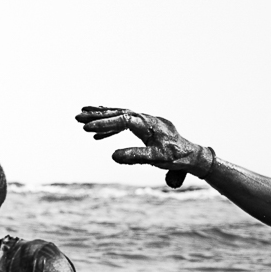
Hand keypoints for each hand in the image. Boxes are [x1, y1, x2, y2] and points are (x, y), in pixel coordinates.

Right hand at [75, 106, 213, 187]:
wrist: (193, 156)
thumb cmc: (176, 157)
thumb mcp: (156, 158)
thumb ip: (135, 156)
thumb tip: (113, 156)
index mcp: (148, 123)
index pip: (122, 120)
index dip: (104, 124)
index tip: (87, 128)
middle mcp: (145, 118)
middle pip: (118, 113)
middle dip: (97, 116)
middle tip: (77, 116)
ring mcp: (145, 122)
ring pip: (119, 116)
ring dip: (101, 118)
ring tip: (82, 117)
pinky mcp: (144, 128)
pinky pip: (124, 124)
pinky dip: (110, 128)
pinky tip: (99, 137)